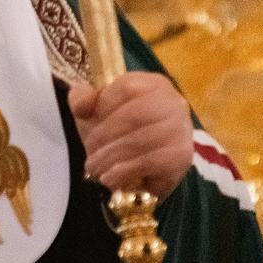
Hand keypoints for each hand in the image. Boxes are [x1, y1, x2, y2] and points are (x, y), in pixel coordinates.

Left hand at [68, 73, 193, 197]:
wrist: (141, 169)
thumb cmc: (118, 132)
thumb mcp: (95, 111)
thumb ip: (82, 98)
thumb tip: (82, 102)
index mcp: (152, 84)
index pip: (126, 87)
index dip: (103, 106)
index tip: (87, 123)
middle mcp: (173, 102)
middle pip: (135, 115)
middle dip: (104, 136)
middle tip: (88, 152)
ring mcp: (180, 129)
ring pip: (140, 141)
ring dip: (110, 157)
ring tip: (95, 167)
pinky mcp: (181, 157)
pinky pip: (149, 162)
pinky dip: (124, 171)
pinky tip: (110, 178)